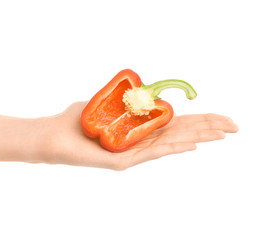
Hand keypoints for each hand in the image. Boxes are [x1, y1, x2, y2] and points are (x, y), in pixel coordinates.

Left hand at [39, 102, 238, 169]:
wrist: (53, 136)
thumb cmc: (76, 120)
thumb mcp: (106, 104)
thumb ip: (125, 101)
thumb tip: (141, 94)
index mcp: (139, 129)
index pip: (175, 124)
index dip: (199, 120)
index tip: (221, 118)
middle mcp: (140, 142)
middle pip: (179, 134)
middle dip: (207, 129)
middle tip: (234, 127)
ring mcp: (132, 153)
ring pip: (170, 144)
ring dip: (197, 138)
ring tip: (221, 135)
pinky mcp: (121, 161)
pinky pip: (149, 154)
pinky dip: (171, 148)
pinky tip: (190, 145)